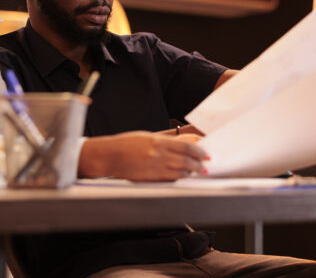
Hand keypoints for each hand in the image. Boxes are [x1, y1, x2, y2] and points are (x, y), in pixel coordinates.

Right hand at [78, 131, 207, 181]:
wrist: (110, 156)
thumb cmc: (126, 144)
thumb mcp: (147, 137)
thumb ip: (164, 141)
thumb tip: (181, 144)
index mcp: (158, 141)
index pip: (186, 146)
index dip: (198, 151)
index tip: (204, 154)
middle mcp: (158, 155)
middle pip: (186, 161)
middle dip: (198, 164)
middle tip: (205, 165)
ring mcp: (154, 168)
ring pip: (180, 172)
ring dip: (191, 172)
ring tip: (198, 172)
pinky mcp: (150, 178)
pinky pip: (169, 179)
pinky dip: (179, 178)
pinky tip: (183, 177)